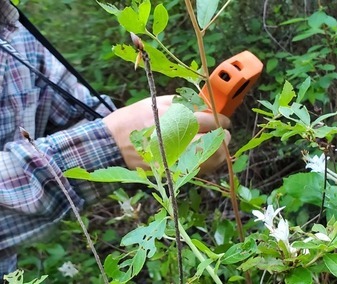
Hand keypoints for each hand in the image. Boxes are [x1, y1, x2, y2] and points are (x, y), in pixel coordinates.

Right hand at [103, 95, 230, 172]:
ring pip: (209, 161)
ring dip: (220, 153)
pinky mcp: (170, 171)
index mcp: (174, 119)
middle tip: (226, 133)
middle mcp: (177, 140)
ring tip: (221, 146)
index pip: (209, 121)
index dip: (222, 120)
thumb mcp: (156, 103)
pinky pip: (196, 170)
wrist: (111, 143)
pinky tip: (207, 157)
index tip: (224, 120)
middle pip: (214, 143)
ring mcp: (174, 158)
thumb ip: (183, 104)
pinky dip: (207, 164)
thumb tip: (205, 106)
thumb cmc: (133, 119)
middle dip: (224, 138)